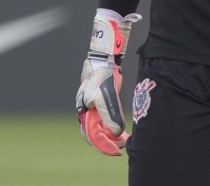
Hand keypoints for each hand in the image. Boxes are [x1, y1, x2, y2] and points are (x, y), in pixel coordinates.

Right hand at [75, 10, 141, 155]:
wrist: (105, 59)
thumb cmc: (101, 77)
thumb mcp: (105, 98)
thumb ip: (110, 115)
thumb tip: (116, 132)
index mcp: (84, 112)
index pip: (91, 135)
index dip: (103, 145)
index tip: (116, 151)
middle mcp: (87, 112)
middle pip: (96, 133)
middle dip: (109, 142)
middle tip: (123, 147)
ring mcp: (94, 107)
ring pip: (102, 127)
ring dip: (112, 135)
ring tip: (125, 141)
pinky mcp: (103, 102)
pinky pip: (107, 119)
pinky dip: (114, 126)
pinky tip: (124, 130)